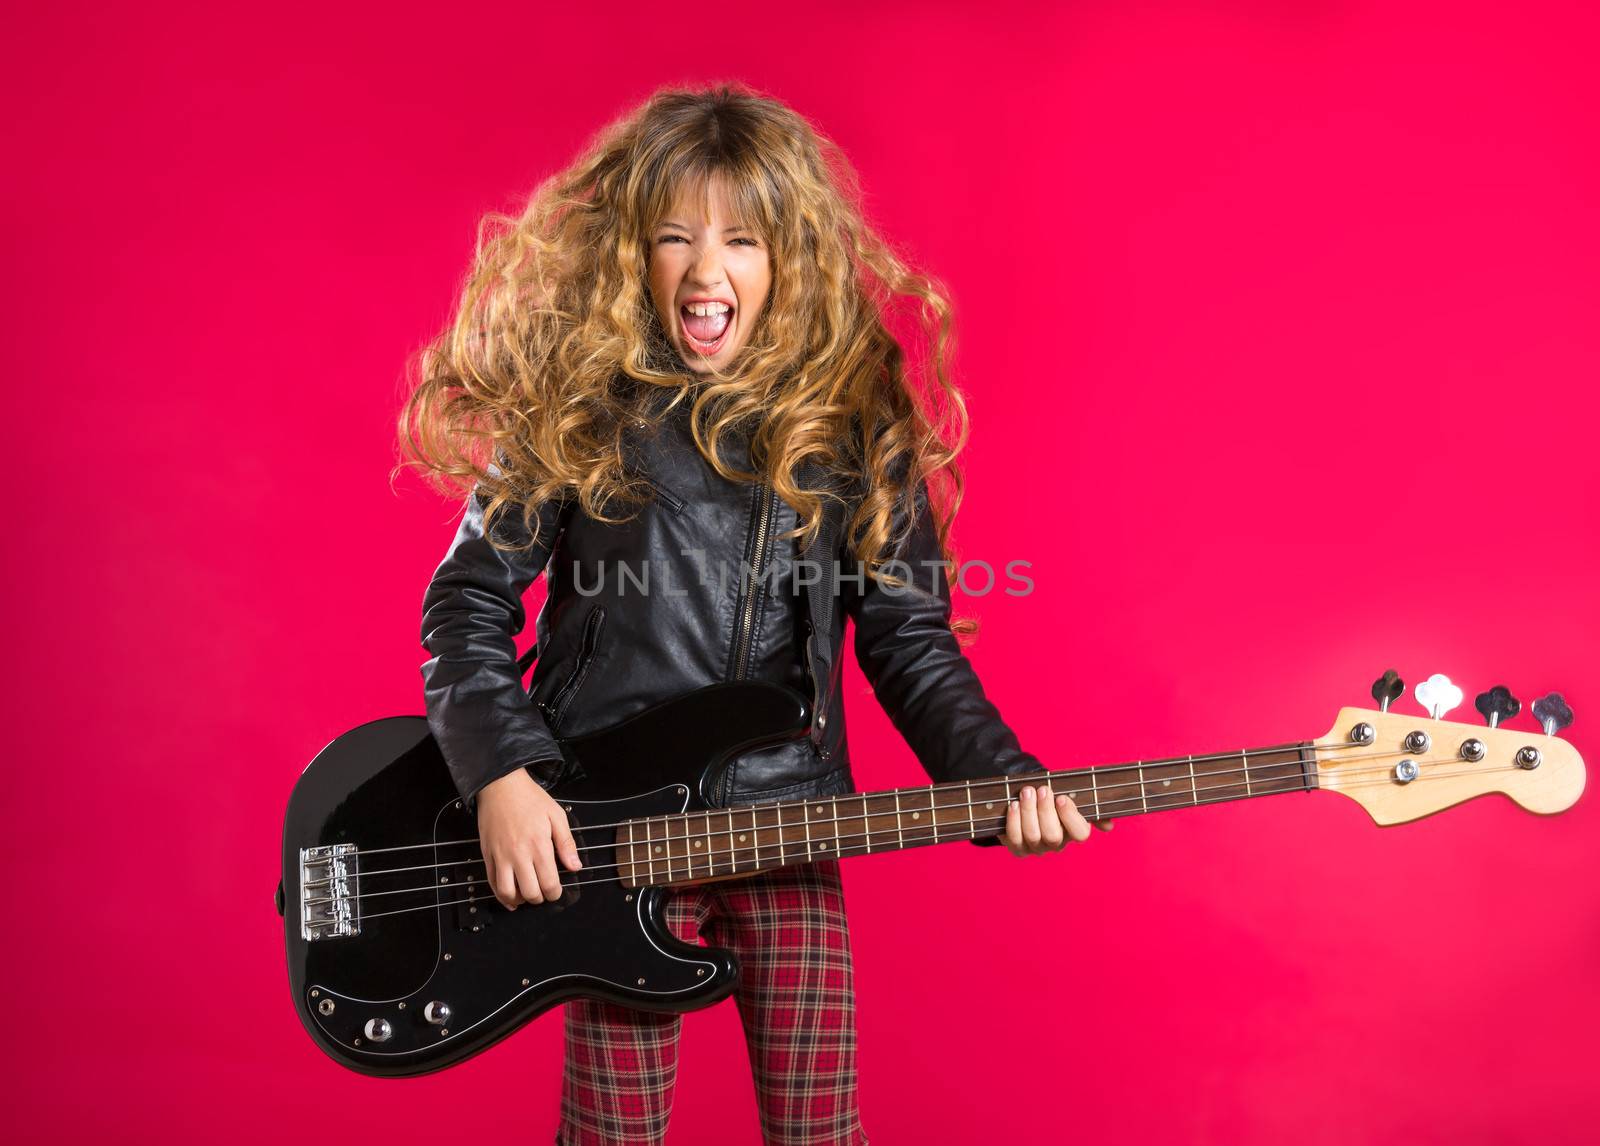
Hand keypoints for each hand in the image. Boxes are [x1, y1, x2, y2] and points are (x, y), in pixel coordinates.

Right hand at [475, 768, 582, 907]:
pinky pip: (491, 883)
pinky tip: (510, 897)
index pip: (549, 883)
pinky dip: (500, 895)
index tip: (557, 891)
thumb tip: (575, 866)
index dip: (555, 893)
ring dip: (519, 901)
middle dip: (540, 898)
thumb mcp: (556, 815)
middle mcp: (519, 854)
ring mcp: (501, 856)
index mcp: (539, 845)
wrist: (500, 785)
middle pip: (530, 892)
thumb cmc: (529, 798)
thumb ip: (566, 843)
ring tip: (527, 896)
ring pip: (507, 892)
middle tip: (544, 892)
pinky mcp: (488, 855)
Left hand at [1002, 781, 1111, 855]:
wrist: (1028, 799)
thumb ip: (1091, 805)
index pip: (1080, 834)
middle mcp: (1057, 844)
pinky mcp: (1018, 848)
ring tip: (1026, 792)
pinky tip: (1013, 805)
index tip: (1062, 798)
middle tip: (1041, 790)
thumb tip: (1108, 826)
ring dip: (1028, 812)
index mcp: (1074, 831)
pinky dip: (1013, 821)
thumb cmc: (1052, 797)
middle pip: (1052, 836)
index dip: (1070, 817)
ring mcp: (1037, 848)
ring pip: (1032, 836)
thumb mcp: (1072, 796)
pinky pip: (1015, 839)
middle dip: (1045, 811)